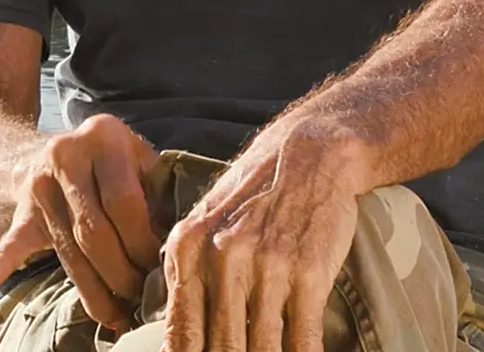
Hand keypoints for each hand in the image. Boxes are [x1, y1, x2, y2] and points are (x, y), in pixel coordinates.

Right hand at [0, 113, 162, 329]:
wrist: (51, 146)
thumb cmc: (112, 161)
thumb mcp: (137, 156)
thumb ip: (157, 188)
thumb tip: (183, 241)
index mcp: (104, 135)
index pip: (125, 201)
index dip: (146, 243)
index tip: (161, 271)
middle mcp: (66, 153)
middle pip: (95, 231)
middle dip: (122, 274)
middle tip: (141, 301)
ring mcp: (38, 183)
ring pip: (67, 250)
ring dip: (93, 291)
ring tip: (116, 318)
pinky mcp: (20, 211)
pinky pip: (6, 246)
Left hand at [163, 117, 364, 351]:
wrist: (308, 152)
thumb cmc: (255, 194)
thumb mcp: (206, 224)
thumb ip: (187, 275)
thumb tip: (174, 340)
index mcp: (187, 247)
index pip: (179, 335)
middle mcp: (222, 257)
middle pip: (221, 350)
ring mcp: (267, 266)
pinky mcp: (309, 273)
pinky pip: (303, 342)